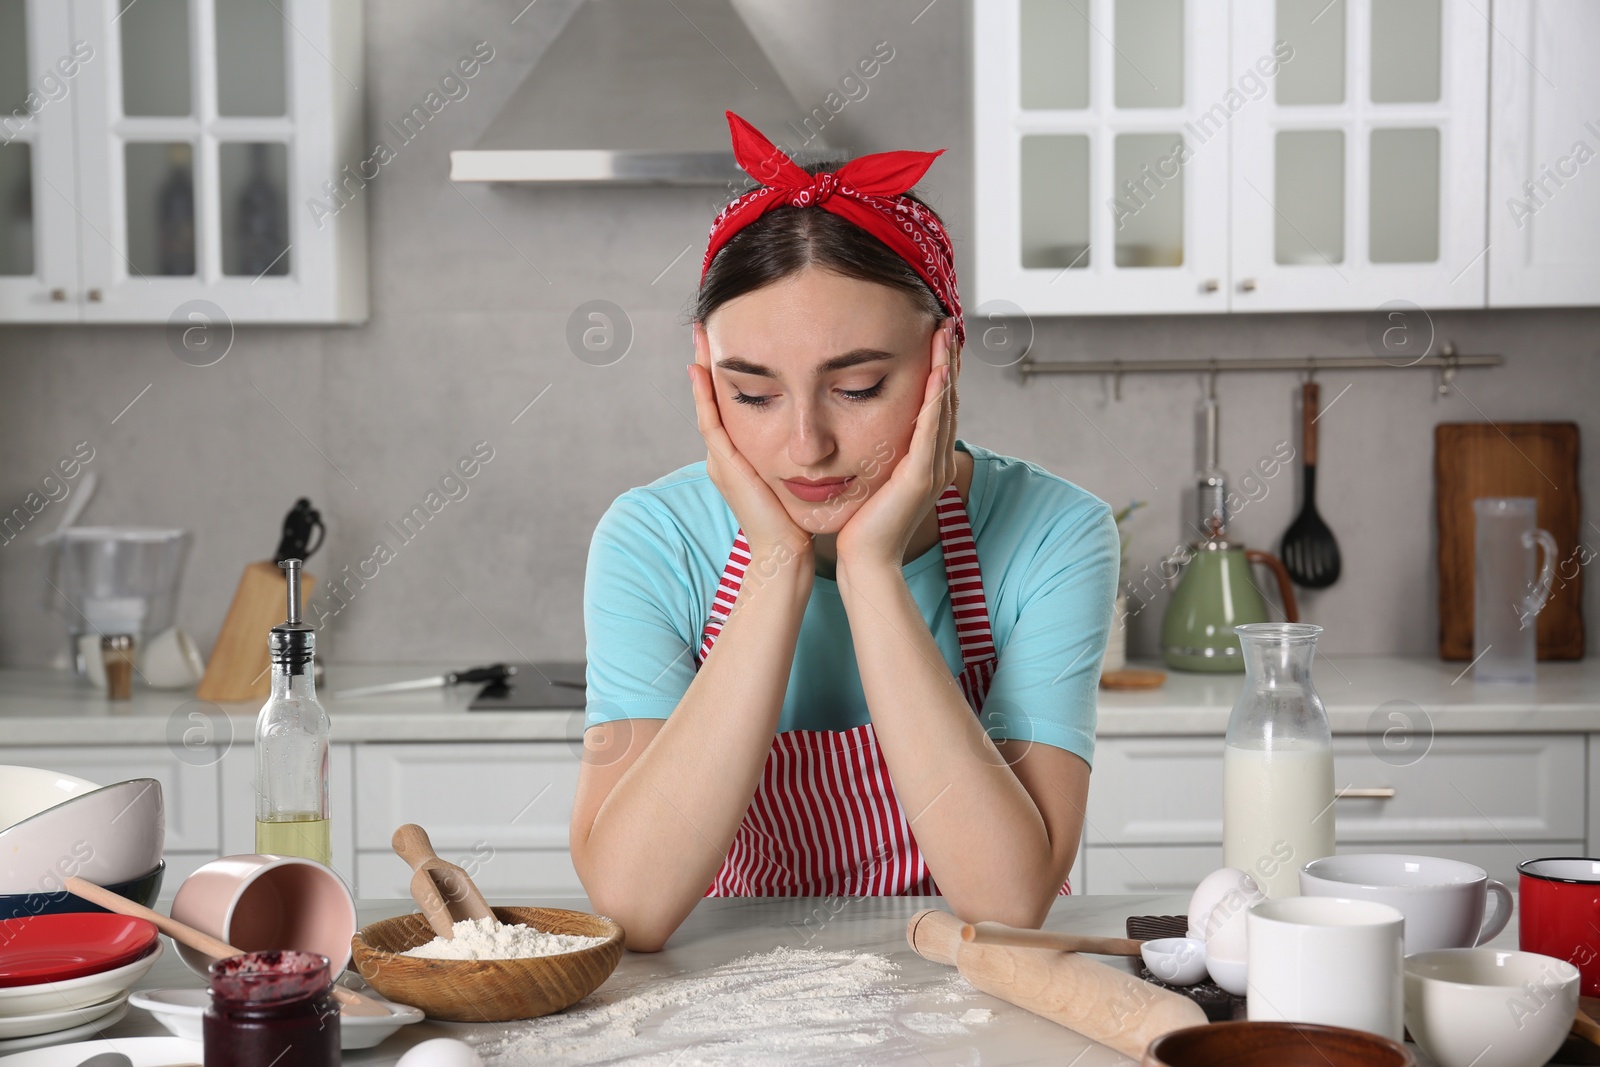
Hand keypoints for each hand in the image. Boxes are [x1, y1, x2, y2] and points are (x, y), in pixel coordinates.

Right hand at [686, 323, 814, 561]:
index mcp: (740, 456)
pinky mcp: (725, 465)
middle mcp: (725, 455)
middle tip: (704, 327)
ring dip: (701, 370)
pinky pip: (710, 422)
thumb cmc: (797, 520)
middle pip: (711, 400)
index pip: (728, 406)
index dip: (723, 375)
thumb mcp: (796, 476)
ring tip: (700, 336)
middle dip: (707, 363)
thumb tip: (821, 431)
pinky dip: (703, 396)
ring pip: (706, 405)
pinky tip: (700, 369)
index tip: (726, 341)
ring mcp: (721, 459)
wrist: (786, 552)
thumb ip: (798, 453)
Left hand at [835, 319, 960, 572]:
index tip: (935, 339)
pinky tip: (938, 372)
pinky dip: (936, 398)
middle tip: (945, 324)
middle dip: (947, 362)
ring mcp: (932, 470)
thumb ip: (877, 455)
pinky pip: (931, 429)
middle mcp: (936, 463)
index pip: (938, 408)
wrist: (864, 560)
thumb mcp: (872, 479)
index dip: (940, 373)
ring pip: (944, 409)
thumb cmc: (861, 525)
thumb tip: (863, 431)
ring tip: (944, 335)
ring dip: (946, 369)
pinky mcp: (920, 477)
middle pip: (948, 402)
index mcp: (927, 463)